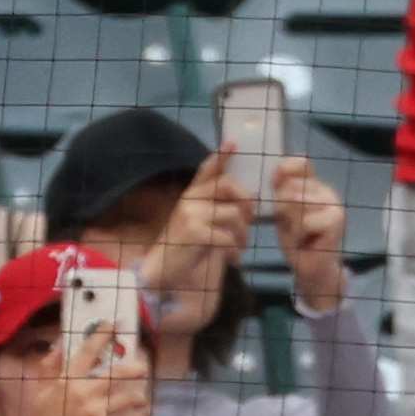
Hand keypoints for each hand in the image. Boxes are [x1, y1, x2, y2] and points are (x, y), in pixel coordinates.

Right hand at [19, 322, 152, 415]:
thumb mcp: (42, 391)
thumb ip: (51, 366)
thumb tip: (61, 342)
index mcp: (67, 381)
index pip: (87, 351)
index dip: (102, 335)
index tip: (113, 325)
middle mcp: (85, 394)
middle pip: (119, 373)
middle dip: (136, 367)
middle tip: (143, 366)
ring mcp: (99, 414)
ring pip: (131, 397)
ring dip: (140, 394)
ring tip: (141, 395)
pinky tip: (140, 414)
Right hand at [140, 147, 251, 295]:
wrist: (163, 273)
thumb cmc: (186, 250)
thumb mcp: (201, 225)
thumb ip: (216, 210)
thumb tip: (245, 206)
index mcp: (191, 195)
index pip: (207, 170)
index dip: (221, 156)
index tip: (233, 142)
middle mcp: (190, 200)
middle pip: (228, 185)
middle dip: (247, 201)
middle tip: (251, 219)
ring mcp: (191, 214)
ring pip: (235, 215)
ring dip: (244, 235)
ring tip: (240, 248)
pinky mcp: (195, 232)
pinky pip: (229, 236)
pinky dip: (236, 251)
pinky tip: (232, 259)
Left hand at [269, 154, 346, 313]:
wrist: (311, 268)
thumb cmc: (296, 239)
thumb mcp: (282, 212)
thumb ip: (281, 191)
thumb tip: (278, 174)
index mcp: (314, 185)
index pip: (301, 163)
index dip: (284, 170)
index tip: (274, 184)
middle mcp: (327, 191)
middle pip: (291, 187)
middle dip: (282, 209)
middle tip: (291, 226)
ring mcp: (335, 205)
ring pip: (297, 202)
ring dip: (291, 223)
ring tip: (299, 234)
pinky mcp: (337, 221)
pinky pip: (306, 221)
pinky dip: (299, 234)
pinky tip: (308, 242)